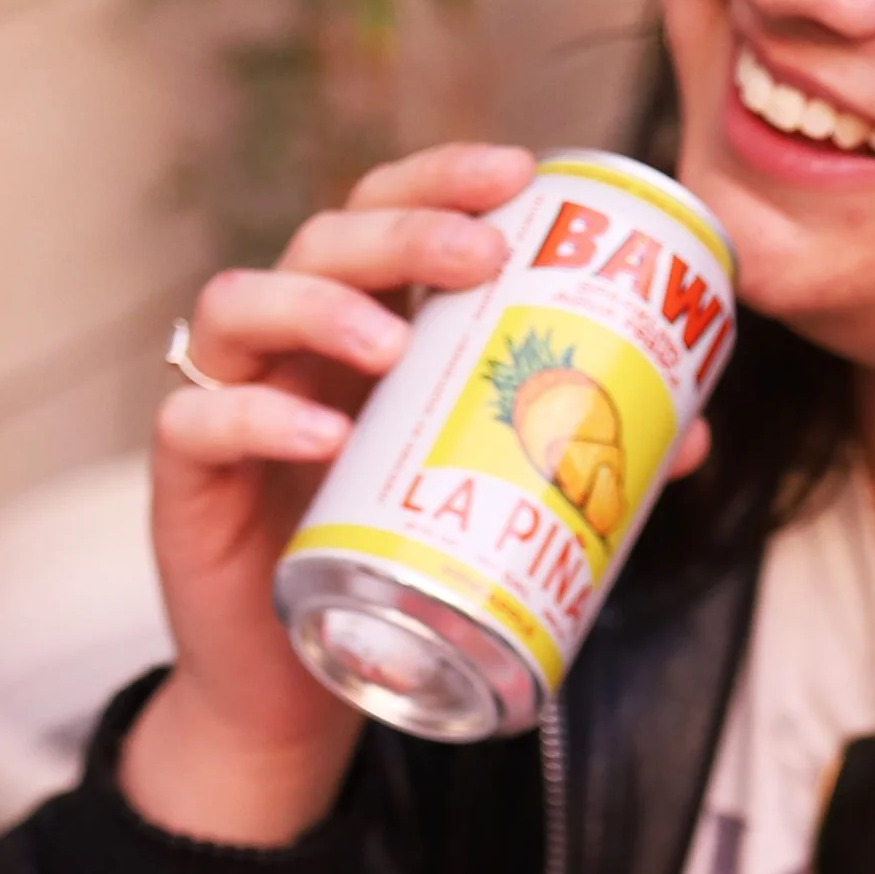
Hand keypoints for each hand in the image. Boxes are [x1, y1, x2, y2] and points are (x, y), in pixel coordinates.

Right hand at [123, 143, 534, 846]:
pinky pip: (197, 423)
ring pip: (241, 304)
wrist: (300, 696)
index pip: (384, 211)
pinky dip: (253, 418)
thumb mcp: (478, 504)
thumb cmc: (387, 576)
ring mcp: (229, 405)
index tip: (519, 177)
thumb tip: (690, 439)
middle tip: (479, 256)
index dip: (441, 179)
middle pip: (323, 236)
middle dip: (403, 230)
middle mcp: (288, 348)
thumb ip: (564, 460)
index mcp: (359, 330)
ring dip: (318, 306)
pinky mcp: (184, 483)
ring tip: (391, 345)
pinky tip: (317, 436)